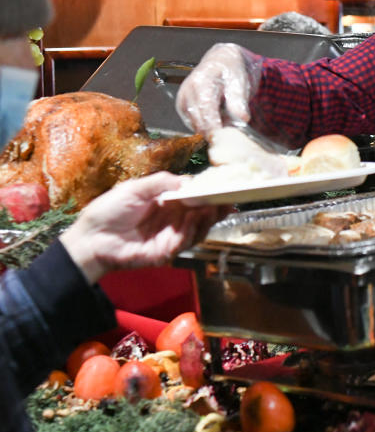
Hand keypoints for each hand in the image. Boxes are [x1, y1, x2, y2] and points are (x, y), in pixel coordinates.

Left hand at [60, 172, 231, 282]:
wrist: (91, 238)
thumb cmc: (109, 210)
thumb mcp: (135, 188)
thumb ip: (162, 182)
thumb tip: (189, 180)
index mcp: (166, 203)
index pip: (193, 198)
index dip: (208, 194)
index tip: (222, 187)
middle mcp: (172, 219)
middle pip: (201, 214)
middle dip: (215, 207)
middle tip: (227, 199)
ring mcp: (170, 236)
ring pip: (198, 229)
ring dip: (207, 218)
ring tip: (212, 206)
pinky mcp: (166, 251)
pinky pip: (185, 240)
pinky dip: (191, 229)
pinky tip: (192, 217)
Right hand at [174, 43, 261, 134]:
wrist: (221, 61)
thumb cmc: (232, 70)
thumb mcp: (240, 81)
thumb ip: (239, 100)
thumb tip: (243, 118)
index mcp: (201, 82)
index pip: (206, 110)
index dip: (216, 127)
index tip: (227, 137)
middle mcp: (187, 91)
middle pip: (199, 121)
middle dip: (216, 131)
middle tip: (233, 131)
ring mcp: (183, 99)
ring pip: (196, 125)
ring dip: (211, 129)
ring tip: (227, 120)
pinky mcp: (182, 106)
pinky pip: (193, 124)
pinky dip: (206, 126)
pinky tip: (218, 119)